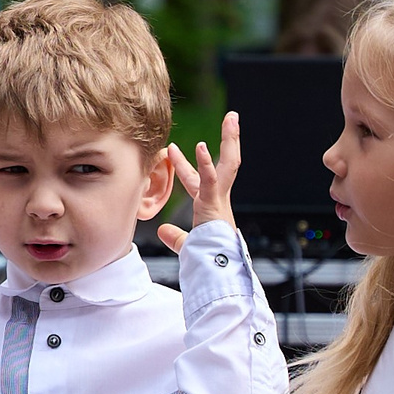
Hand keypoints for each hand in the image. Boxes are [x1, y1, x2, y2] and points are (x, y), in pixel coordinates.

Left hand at [157, 111, 243, 253]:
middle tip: (231, 118)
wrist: (216, 275)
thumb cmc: (205, 263)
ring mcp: (220, 202)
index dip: (186, 164)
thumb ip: (176, 237)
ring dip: (231, 140)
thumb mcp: (187, 246)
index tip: (173, 149)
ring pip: (229, 165)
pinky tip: (202, 147)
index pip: (198, 180)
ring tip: (231, 118)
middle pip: (226, 164)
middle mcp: (219, 201)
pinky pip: (211, 182)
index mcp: (211, 208)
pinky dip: (206, 164)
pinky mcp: (215, 207)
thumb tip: (162, 231)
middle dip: (230, 141)